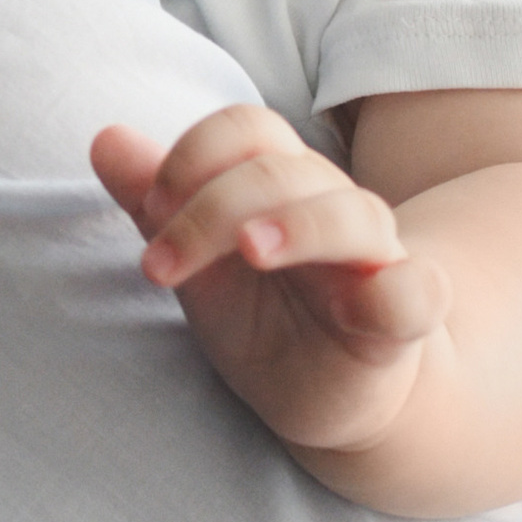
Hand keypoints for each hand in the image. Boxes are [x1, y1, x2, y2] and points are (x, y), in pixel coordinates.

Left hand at [91, 106, 452, 460]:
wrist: (325, 393)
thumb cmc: (261, 315)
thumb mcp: (196, 263)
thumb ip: (153, 202)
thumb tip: (105, 138)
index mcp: (281, 181)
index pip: (247, 128)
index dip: (193, 154)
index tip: (148, 210)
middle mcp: (331, 205)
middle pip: (283, 169)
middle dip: (211, 209)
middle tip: (157, 266)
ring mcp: (375, 259)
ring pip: (353, 214)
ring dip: (298, 224)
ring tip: (251, 250)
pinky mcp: (405, 318)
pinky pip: (417, 290)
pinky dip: (392, 289)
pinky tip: (353, 305)